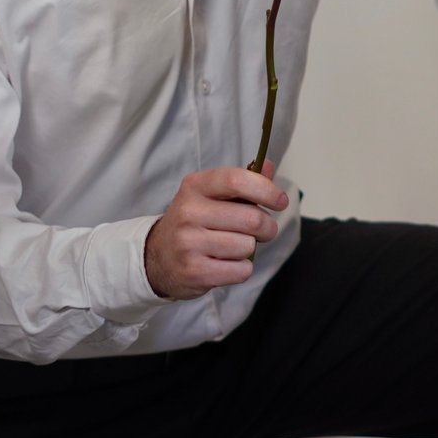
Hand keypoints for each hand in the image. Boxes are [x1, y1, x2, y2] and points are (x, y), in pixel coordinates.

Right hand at [144, 159, 289, 300]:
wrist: (157, 257)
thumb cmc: (194, 223)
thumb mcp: (210, 195)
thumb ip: (242, 182)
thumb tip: (268, 166)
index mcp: (195, 186)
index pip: (237, 180)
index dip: (266, 190)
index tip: (280, 201)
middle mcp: (189, 212)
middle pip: (252, 219)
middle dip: (267, 227)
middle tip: (262, 231)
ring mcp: (188, 243)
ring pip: (248, 246)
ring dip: (250, 249)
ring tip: (233, 247)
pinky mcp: (194, 271)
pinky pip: (241, 270)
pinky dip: (242, 269)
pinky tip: (225, 263)